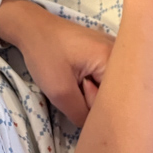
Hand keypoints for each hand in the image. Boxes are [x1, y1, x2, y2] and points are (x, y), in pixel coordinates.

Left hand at [1, 1, 113, 126]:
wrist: (32, 27)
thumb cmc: (45, 54)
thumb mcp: (60, 92)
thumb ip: (82, 115)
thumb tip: (93, 125)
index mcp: (113, 57)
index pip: (115, 98)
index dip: (93, 104)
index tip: (75, 91)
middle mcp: (120, 51)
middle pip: (114, 91)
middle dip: (93, 97)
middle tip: (73, 84)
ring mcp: (113, 49)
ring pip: (108, 86)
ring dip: (91, 90)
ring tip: (74, 77)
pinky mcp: (104, 51)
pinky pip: (104, 76)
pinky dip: (91, 82)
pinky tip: (78, 74)